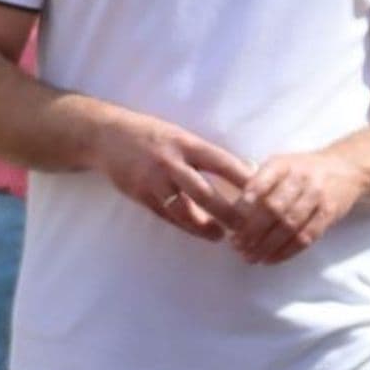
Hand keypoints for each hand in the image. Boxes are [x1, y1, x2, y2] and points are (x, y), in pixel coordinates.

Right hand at [92, 111, 253, 240]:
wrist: (106, 137)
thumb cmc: (151, 134)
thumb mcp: (180, 135)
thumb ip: (205, 154)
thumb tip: (243, 170)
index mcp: (185, 143)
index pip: (221, 163)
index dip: (243, 179)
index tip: (263, 193)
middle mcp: (170, 163)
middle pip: (205, 193)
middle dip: (227, 212)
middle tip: (246, 226)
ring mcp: (153, 181)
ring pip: (184, 211)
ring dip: (205, 226)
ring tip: (220, 235)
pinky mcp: (140, 196)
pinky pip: (166, 216)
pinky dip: (185, 226)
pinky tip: (199, 231)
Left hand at [223, 147, 367, 265]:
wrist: (346, 168)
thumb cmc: (302, 170)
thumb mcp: (280, 165)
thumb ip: (258, 184)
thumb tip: (230, 213)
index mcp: (283, 164)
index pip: (262, 181)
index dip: (247, 201)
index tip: (232, 218)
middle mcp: (301, 178)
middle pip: (274, 208)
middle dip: (252, 231)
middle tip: (237, 246)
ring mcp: (317, 196)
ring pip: (289, 226)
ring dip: (267, 245)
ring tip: (250, 257)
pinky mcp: (329, 214)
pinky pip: (306, 237)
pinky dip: (285, 252)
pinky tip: (270, 260)